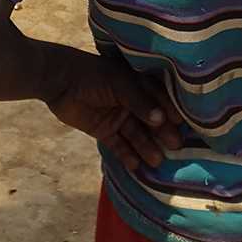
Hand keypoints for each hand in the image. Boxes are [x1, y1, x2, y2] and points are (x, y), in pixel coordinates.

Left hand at [44, 50, 182, 174]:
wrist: (59, 81)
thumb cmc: (93, 75)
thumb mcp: (119, 84)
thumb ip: (139, 101)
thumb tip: (162, 119)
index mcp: (138, 85)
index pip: (159, 99)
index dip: (170, 111)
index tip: (183, 125)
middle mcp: (131, 102)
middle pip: (150, 121)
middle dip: (162, 133)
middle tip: (175, 147)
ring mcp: (117, 117)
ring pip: (136, 135)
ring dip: (146, 147)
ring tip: (157, 161)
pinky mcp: (103, 131)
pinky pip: (118, 145)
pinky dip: (126, 155)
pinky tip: (136, 166)